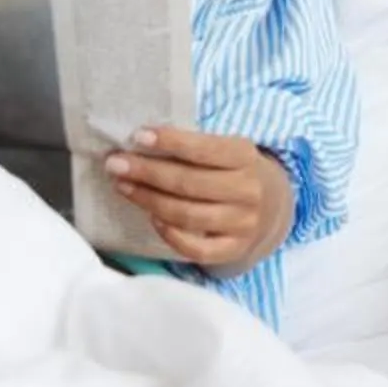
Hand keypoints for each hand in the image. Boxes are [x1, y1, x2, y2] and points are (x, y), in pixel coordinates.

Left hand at [106, 128, 295, 273]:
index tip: (138, 136)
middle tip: (115, 164)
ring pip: (187, 215)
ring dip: (149, 200)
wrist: (272, 208)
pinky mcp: (233, 249)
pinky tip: (151, 217)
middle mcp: (247, 191)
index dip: (170, 142)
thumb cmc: (235, 171)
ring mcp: (242, 223)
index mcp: (246, 157)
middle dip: (147, 172)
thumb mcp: (228, 150)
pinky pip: (196, 248)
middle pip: (189, 183)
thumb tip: (141, 143)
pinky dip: (170, 234)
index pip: (204, 149)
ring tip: (124, 187)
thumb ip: (195, 147)